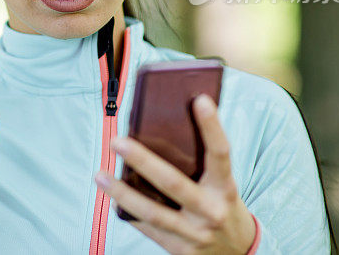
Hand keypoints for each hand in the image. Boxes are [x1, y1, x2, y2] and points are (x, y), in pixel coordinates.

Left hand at [94, 94, 256, 253]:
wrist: (238, 253)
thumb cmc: (221, 205)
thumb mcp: (222, 186)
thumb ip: (201, 165)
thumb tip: (161, 131)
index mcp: (225, 188)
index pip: (221, 153)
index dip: (212, 126)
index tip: (199, 99)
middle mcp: (211, 211)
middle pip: (174, 183)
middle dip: (143, 161)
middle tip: (117, 141)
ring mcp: (195, 233)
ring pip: (153, 212)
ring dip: (122, 192)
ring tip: (100, 175)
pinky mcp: (180, 249)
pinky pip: (148, 228)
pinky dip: (128, 212)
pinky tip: (112, 198)